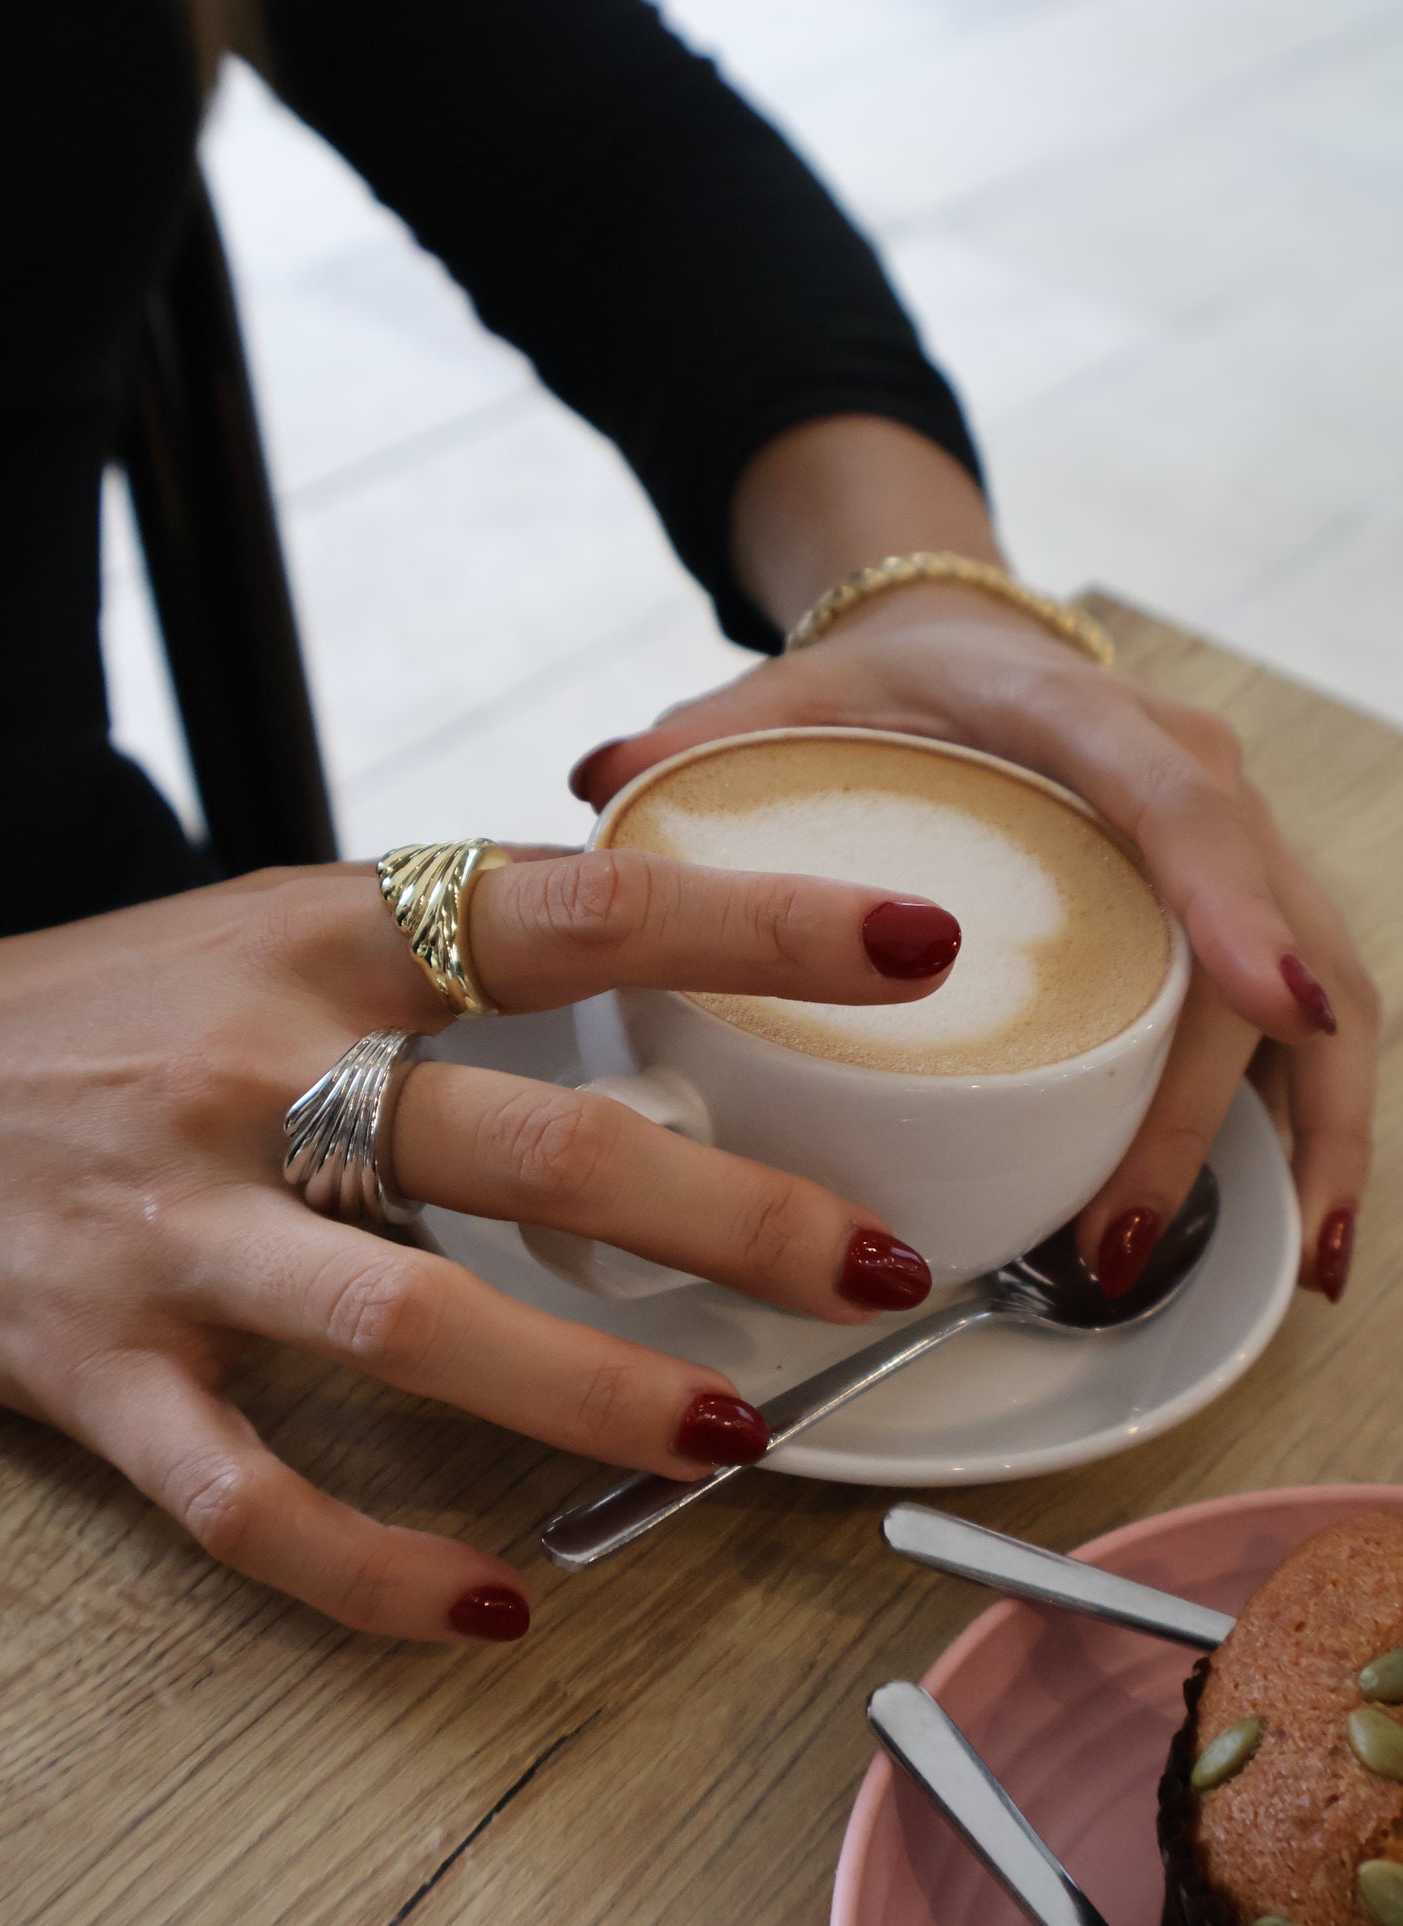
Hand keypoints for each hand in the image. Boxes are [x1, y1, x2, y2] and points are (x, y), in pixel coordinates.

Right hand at [0, 853, 956, 1641]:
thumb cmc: (101, 1012)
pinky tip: (488, 1607)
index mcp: (319, 938)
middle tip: (869, 1267)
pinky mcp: (96, 1366)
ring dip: (591, 1394)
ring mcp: (173, 1227)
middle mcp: (254, 1073)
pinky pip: (247, 1495)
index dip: (752, 926)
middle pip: (525, 1149)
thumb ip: (444, 948)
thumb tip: (665, 944)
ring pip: (409, 1328)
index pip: (571, 911)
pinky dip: (373, 1568)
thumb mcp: (268, 928)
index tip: (912, 949)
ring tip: (733, 1436)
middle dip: (722, 1217)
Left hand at [570, 582, 1377, 1301]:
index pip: (1180, 804)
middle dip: (1213, 1108)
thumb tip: (598, 782)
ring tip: (1277, 1269)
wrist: (973, 656)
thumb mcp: (795, 692)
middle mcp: (1197, 784)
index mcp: (1089, 721)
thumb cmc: (895, 687)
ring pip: (1327, 1006)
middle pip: (1266, 947)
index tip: (1262, 1001)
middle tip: (1119, 1238)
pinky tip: (1300, 1241)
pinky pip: (1312, 1037)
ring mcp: (1240, 860)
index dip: (1230, 904)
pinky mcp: (1246, 925)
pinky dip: (1313, 1135)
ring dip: (1307, 1142)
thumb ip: (702, 734)